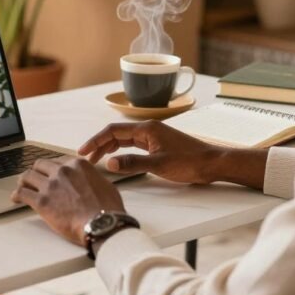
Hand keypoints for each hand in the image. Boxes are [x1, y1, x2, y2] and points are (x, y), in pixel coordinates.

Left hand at [11, 156, 124, 245]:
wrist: (102, 224)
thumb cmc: (107, 209)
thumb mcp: (105, 185)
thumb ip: (92, 178)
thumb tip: (89, 182)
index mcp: (77, 165)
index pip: (57, 161)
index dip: (52, 169)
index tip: (50, 174)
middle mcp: (62, 171)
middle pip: (40, 165)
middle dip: (37, 172)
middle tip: (35, 179)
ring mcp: (50, 185)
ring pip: (28, 176)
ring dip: (24, 181)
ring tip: (22, 186)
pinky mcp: (42, 201)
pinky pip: (22, 194)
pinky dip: (17, 195)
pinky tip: (16, 199)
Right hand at [78, 120, 225, 184]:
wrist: (211, 164)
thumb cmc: (189, 162)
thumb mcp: (159, 165)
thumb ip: (133, 163)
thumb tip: (109, 164)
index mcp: (147, 129)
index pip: (113, 131)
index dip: (95, 141)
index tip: (83, 152)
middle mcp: (148, 129)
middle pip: (116, 133)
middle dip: (99, 145)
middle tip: (86, 159)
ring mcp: (153, 136)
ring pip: (124, 139)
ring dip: (109, 148)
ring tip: (96, 160)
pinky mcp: (157, 144)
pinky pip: (133, 145)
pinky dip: (121, 151)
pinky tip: (116, 159)